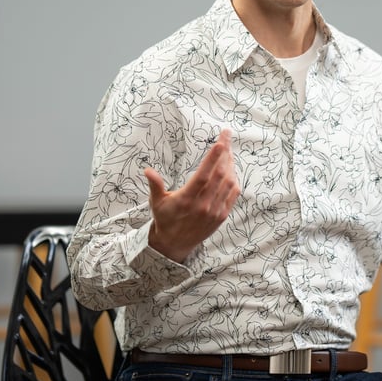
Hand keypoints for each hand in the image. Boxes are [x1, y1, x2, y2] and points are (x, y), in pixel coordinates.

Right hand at [145, 129, 239, 261]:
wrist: (174, 244)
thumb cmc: (165, 219)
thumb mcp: (156, 202)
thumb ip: (155, 185)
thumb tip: (147, 170)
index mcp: (187, 199)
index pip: (203, 175)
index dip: (213, 158)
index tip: (220, 143)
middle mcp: (203, 205)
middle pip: (219, 174)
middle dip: (225, 152)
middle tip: (226, 136)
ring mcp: (215, 211)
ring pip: (229, 182)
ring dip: (230, 164)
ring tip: (227, 150)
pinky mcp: (222, 216)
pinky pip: (233, 194)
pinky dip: (234, 179)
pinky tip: (230, 169)